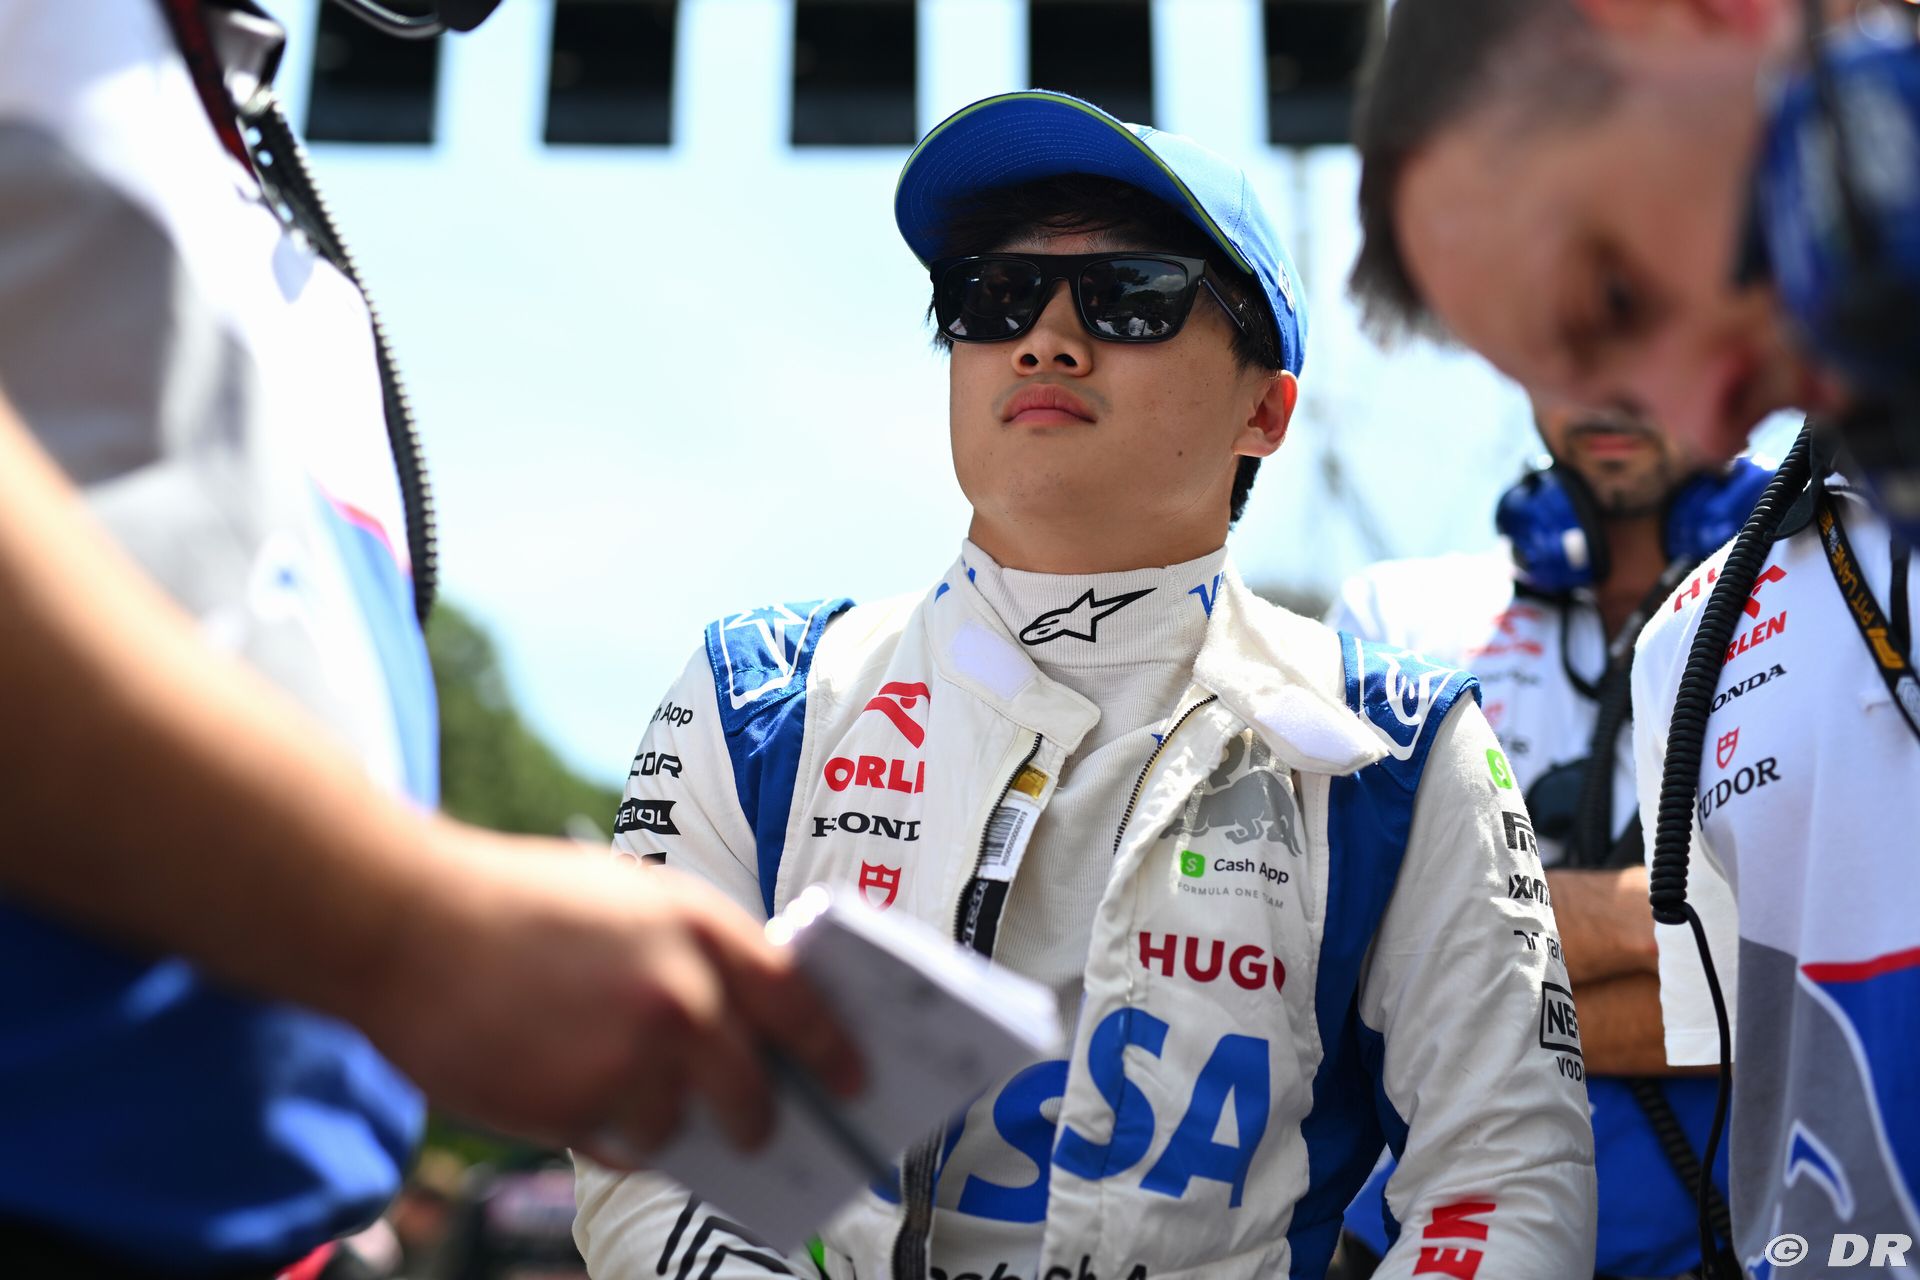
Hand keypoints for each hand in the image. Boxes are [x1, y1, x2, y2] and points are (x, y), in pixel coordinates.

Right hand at [365, 827, 862, 1165]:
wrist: (407, 922)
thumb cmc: (512, 901)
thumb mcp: (625, 896)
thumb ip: (688, 950)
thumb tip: (740, 1017)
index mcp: (699, 928)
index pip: (798, 1003)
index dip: (834, 1048)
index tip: (854, 1080)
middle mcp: (679, 995)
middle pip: (753, 1088)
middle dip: (761, 1118)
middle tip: (760, 1129)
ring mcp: (628, 1057)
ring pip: (680, 1127)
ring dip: (665, 1122)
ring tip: (618, 1085)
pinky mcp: (575, 1106)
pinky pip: (620, 1145)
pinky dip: (612, 1135)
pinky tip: (578, 1095)